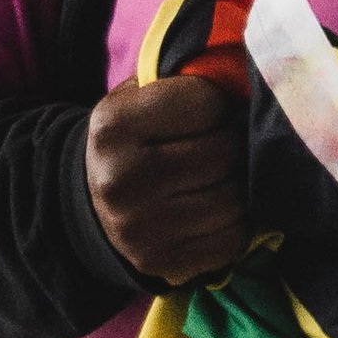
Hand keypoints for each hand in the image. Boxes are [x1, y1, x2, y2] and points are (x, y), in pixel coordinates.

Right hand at [84, 72, 248, 287]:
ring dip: (242, 182)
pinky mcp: (162, 263)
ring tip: (231, 172)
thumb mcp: (136, 97)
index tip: (213, 109)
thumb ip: (182, 80)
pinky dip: (240, 221)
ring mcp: (141, 227)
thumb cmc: (131, 139)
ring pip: (233, 198)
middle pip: (223, 153)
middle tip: (232, 140)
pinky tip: (225, 206)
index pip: (206, 103)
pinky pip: (232, 240)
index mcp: (114, 127)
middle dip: (236, 142)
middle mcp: (122, 180)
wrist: (92, 201)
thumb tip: (245, 75)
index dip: (220, 103)